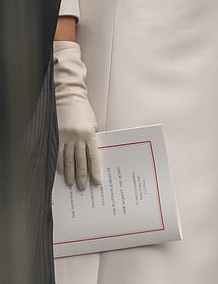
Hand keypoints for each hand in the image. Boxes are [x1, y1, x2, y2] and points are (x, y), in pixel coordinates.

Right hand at [53, 40, 101, 189]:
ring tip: (71, 184)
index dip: (94, 171)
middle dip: (81, 176)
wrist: (69, 96)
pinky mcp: (56, 135)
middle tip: (82, 188)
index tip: (96, 182)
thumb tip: (91, 155)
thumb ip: (92, 138)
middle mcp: (77, 136)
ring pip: (67, 160)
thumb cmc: (83, 110)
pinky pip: (57, 152)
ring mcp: (65, 136)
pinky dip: (59, 163)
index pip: (93, 156)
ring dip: (69, 173)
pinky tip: (60, 172)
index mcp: (89, 133)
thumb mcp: (93, 123)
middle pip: (80, 161)